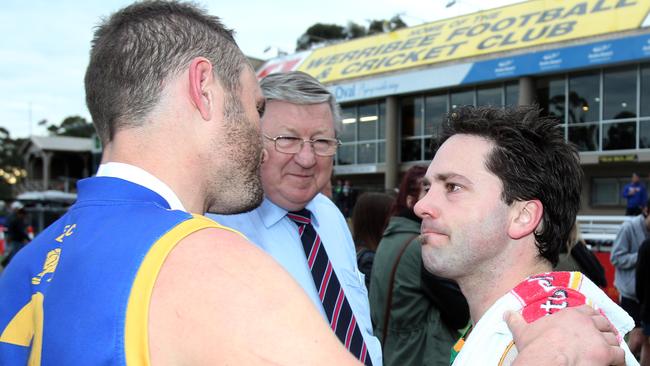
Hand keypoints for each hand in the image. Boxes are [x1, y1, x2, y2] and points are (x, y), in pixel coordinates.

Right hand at [505, 305, 624, 365]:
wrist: (547, 361)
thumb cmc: (537, 347)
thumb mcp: (523, 331)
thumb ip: (516, 320)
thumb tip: (506, 313)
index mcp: (569, 315)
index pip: (588, 310)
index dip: (591, 316)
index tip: (591, 321)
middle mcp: (586, 323)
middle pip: (603, 323)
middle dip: (604, 330)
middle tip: (601, 337)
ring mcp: (597, 337)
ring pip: (613, 338)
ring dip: (611, 344)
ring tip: (608, 351)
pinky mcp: (605, 353)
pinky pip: (619, 354)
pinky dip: (617, 359)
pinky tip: (613, 363)